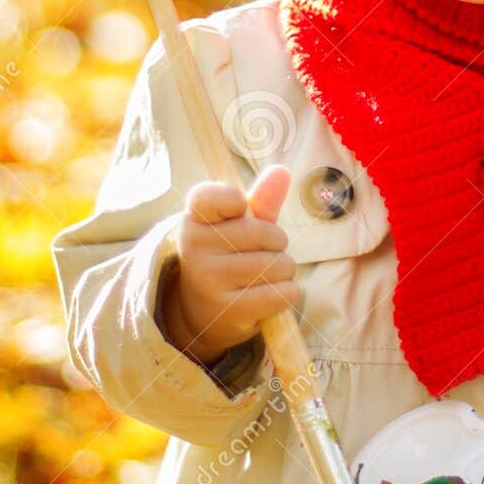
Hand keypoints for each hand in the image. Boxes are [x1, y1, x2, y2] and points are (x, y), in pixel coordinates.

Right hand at [161, 165, 301, 365]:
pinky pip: (278, 294)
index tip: (240, 206)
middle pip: (262, 233)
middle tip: (268, 251)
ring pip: (275, 265)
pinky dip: (289, 292)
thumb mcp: (240, 226)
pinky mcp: (226, 310)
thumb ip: (261, 200)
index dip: (230, 198)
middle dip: (278, 242)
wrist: (204, 311)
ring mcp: (208, 280)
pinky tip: (278, 292)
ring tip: (271, 274)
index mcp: (194, 220)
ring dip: (285, 270)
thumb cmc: (228, 257)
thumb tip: (282, 171)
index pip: (206, 198)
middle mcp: (195, 248)